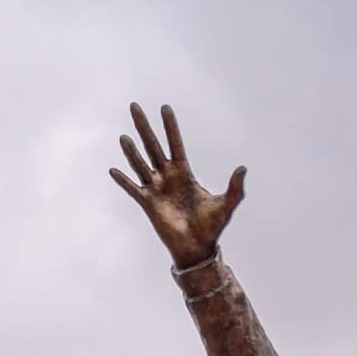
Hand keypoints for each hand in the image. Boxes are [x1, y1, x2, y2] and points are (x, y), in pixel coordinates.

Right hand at [109, 102, 243, 268]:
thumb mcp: (227, 205)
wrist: (198, 248)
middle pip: (153, 146)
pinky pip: (133, 189)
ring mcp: (156, 190)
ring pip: (141, 164)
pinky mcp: (148, 204)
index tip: (165, 108)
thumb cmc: (212, 227)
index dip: (170, 127)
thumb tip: (243, 168)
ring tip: (124, 136)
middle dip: (144, 127)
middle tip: (135, 107)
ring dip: (132, 151)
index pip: (175, 144)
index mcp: (184, 173)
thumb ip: (235, 187)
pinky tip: (113, 170)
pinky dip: (123, 181)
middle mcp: (167, 177)